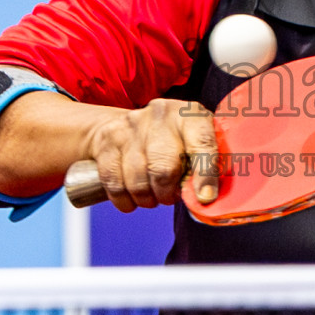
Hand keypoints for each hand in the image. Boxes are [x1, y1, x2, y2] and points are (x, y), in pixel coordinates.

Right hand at [86, 98, 218, 211]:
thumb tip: (206, 199)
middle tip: (170, 197)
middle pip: (163, 168)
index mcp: (189, 114)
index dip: (205, 174)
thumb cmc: (172, 143)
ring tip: (152, 195)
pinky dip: (125, 200)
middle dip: (167, 193)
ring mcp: (131, 125)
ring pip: (137, 181)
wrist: (130, 126)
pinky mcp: (107, 140)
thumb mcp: (195, 145)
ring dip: (146, 198)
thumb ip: (206, 167)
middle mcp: (160, 114)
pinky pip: (115, 184)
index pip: (202, 143)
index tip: (204, 198)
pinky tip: (132, 198)